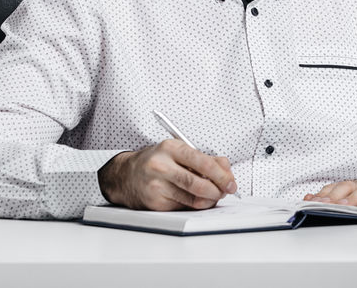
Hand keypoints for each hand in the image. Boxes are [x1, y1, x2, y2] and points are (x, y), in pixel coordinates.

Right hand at [98, 139, 236, 210]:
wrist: (125, 175)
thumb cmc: (157, 161)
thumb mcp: (179, 151)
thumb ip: (206, 159)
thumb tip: (227, 172)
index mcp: (170, 148)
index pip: (203, 162)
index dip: (221, 175)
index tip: (231, 182)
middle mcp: (161, 166)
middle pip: (199, 184)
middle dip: (218, 191)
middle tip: (225, 192)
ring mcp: (157, 186)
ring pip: (193, 200)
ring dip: (210, 201)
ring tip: (213, 196)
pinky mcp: (155, 203)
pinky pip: (184, 208)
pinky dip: (196, 206)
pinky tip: (197, 200)